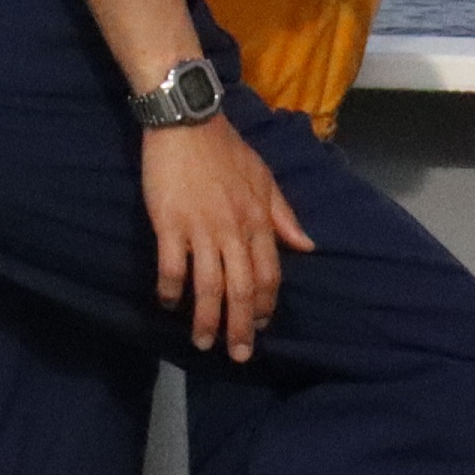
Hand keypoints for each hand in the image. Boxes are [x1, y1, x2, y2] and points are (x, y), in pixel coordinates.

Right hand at [141, 116, 313, 359]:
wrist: (187, 120)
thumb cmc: (225, 148)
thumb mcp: (264, 177)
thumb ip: (283, 215)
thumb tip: (307, 247)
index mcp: (258, 221)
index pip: (269, 276)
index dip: (265, 306)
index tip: (260, 326)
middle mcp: (233, 231)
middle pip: (241, 290)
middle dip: (241, 326)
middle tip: (238, 354)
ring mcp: (201, 229)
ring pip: (209, 286)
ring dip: (206, 319)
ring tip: (202, 342)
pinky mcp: (170, 223)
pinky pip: (172, 266)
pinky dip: (171, 290)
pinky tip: (168, 303)